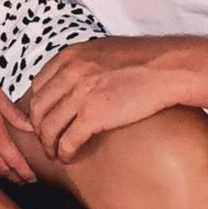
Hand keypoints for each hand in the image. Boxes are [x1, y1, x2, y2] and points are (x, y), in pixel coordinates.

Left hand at [28, 37, 180, 161]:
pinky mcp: (92, 116)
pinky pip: (67, 141)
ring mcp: (79, 94)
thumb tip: (74, 78)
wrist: (169, 68)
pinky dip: (64, 153)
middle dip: (38, 128)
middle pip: (38, 108)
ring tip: (55, 153)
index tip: (45, 118)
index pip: (38, 85)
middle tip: (46, 140)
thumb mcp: (104, 50)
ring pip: (48, 127)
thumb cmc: (145, 60)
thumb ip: (84, 63)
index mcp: (71, 56)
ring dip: (48, 144)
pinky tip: (69, 158)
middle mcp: (70, 73)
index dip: (39, 106)